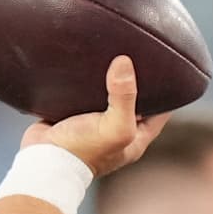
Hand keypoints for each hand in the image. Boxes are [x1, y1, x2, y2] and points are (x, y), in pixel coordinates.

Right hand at [19, 56, 170, 177]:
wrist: (43, 161)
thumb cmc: (83, 151)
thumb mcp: (114, 126)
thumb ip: (124, 96)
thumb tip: (124, 62)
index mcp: (136, 137)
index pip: (160, 112)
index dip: (168, 93)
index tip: (169, 69)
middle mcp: (117, 130)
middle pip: (134, 100)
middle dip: (137, 81)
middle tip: (139, 54)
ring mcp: (94, 123)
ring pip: (107, 95)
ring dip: (109, 79)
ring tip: (114, 52)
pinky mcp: (72, 115)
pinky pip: (82, 94)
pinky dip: (84, 82)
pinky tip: (86, 64)